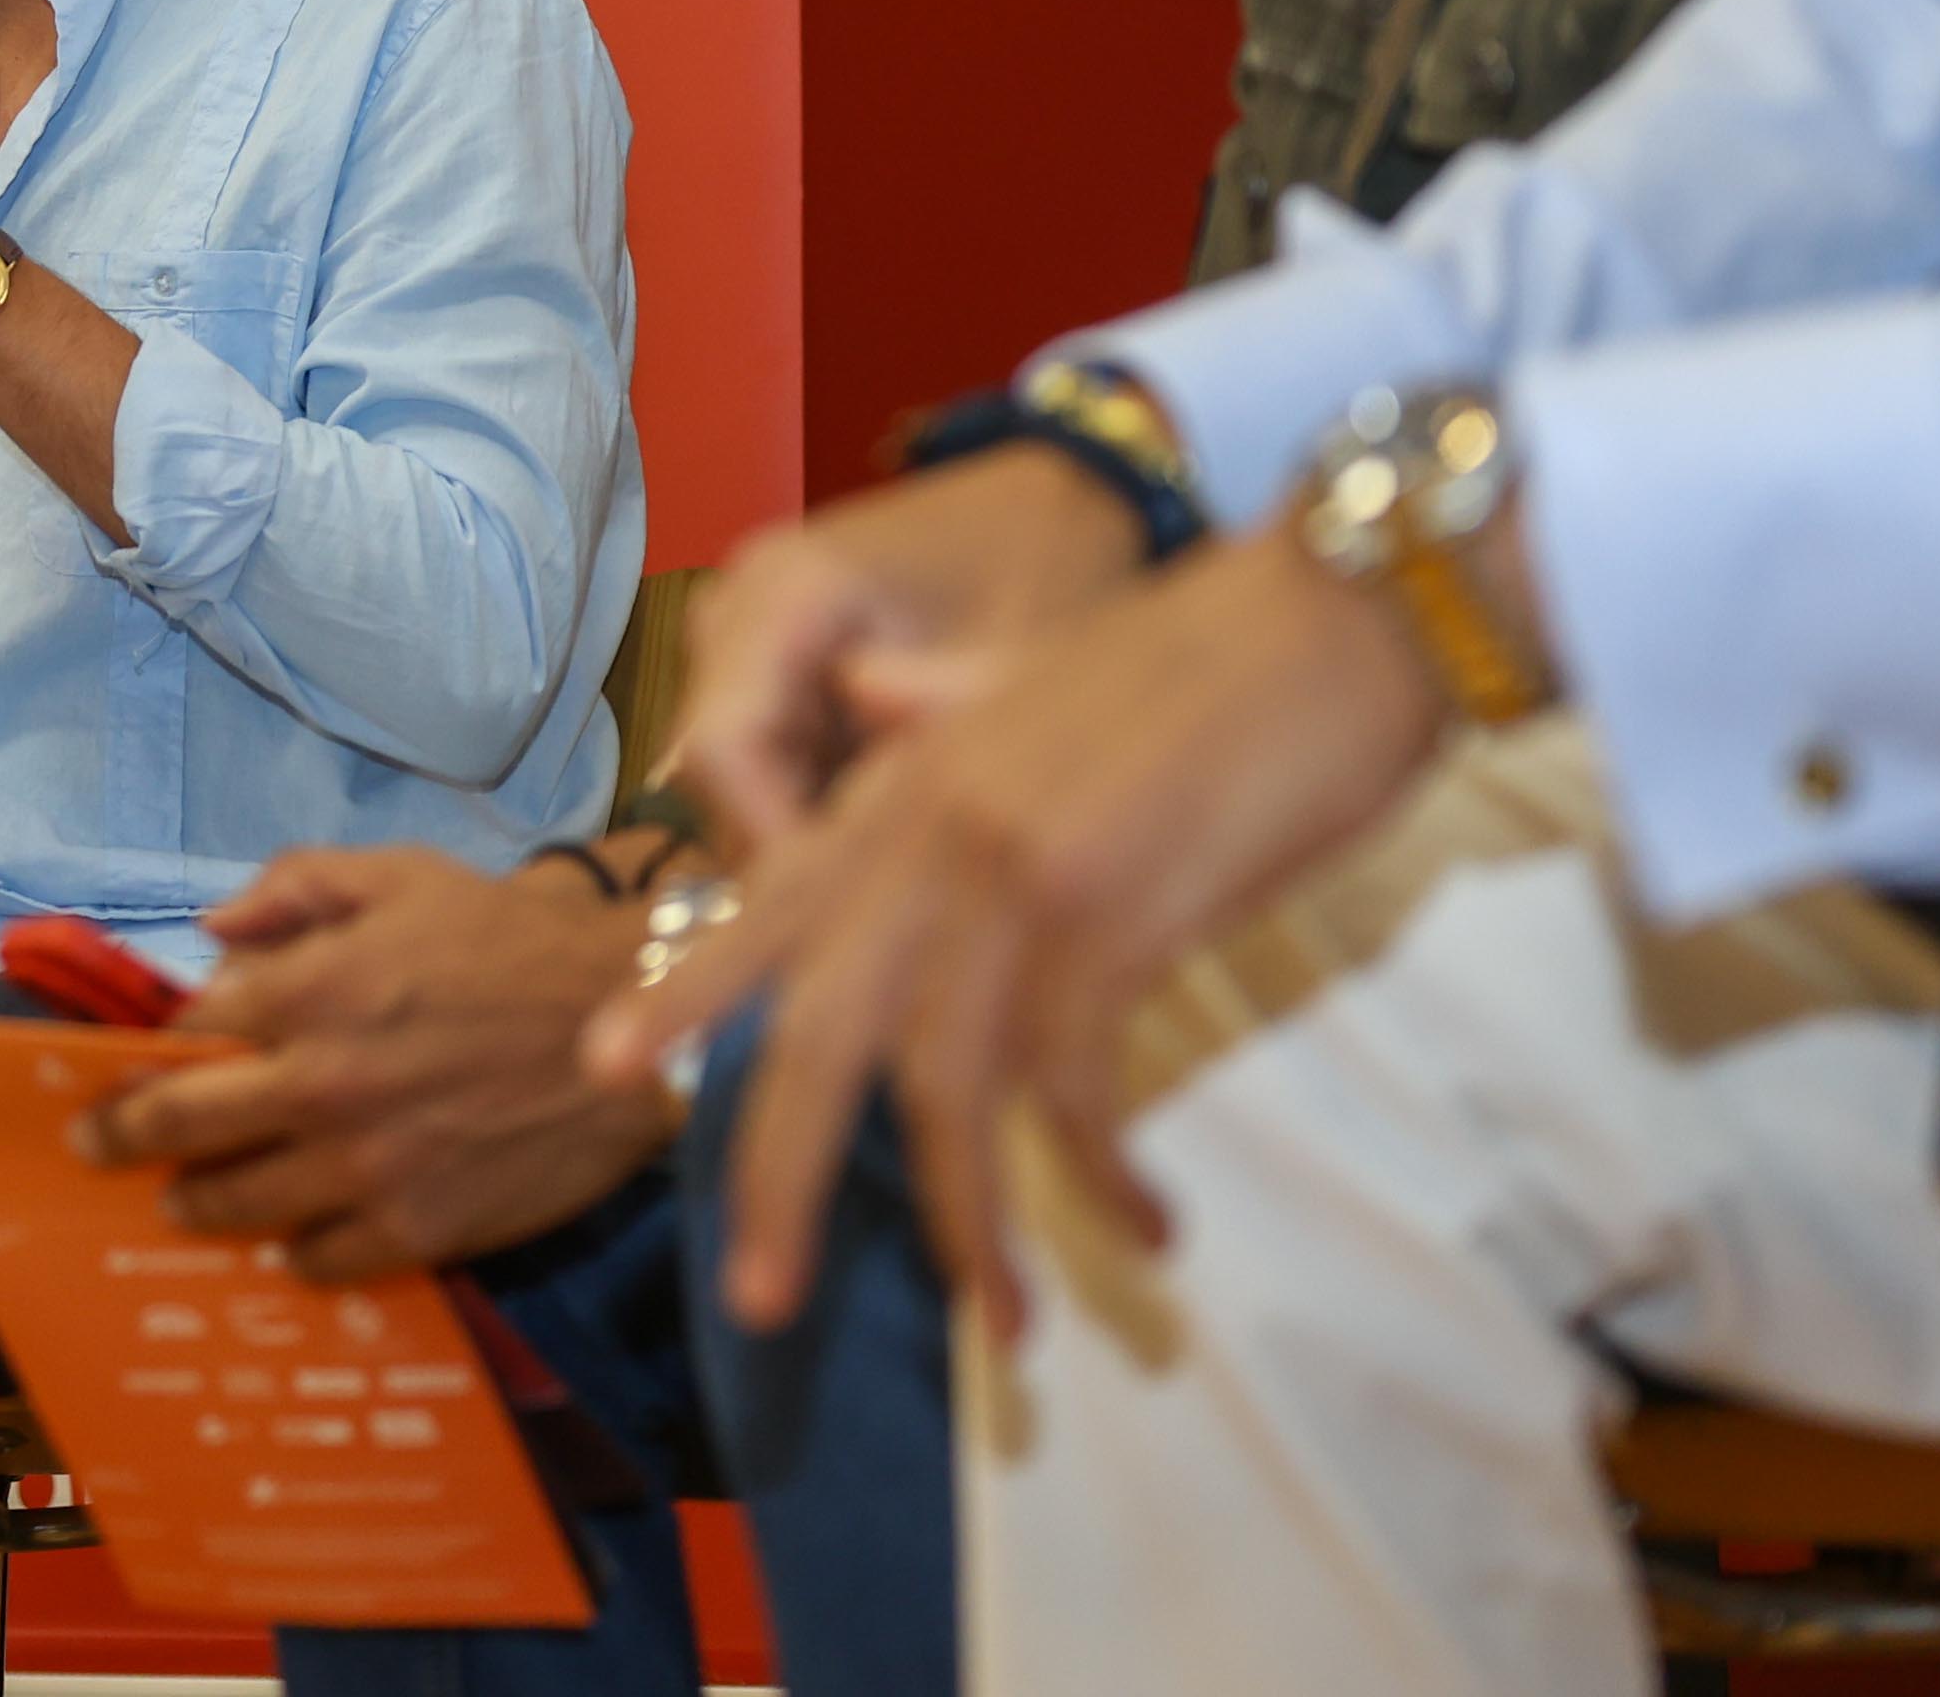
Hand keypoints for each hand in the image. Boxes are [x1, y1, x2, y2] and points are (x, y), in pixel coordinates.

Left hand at [79, 849, 678, 1278]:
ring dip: (196, 1202)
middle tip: (96, 1146)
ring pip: (237, 1203)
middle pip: (181, 1125)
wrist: (634, 1021)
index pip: (188, 1029)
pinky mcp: (416, 1226)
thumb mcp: (400, 875)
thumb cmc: (513, 938)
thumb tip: (212, 930)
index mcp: (308, 987)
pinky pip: (321, 1259)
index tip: (132, 1063)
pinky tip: (286, 1239)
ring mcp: (364, 1164)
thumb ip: (295, 888)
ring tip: (180, 1203)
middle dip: (122, 1135)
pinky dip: (293, 1251)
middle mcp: (318, 1082)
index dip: (155, 1047)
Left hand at [586, 532, 1450, 1350]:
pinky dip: (1100, 1178)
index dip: (685, 990)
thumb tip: (866, 700)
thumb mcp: (1037, 687)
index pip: (766, 902)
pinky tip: (1144, 1227)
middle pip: (815, 1032)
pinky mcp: (1108, 913)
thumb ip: (944, 718)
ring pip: (943, 1089)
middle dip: (776, 1176)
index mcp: (903, 781)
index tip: (607, 1070)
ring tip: (1004, 1323)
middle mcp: (927, 830)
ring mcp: (1009, 871)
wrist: (1333, 615)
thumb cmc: (1206, 660)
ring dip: (970, 1225)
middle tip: (757, 1298)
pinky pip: (1073, 1087)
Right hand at [665, 455, 1149, 861]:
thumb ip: (931, 760)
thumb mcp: (1015, 674)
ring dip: (805, 823)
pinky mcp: (773, 648)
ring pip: (738, 768)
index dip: (772, 843)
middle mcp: (740, 601)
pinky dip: (818, 793)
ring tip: (902, 870)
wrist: (1072, 490)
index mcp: (786, 590)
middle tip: (891, 908)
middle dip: (792, 845)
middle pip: (720, 768)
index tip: (854, 915)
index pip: (721, 750)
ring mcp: (748, 623)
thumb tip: (859, 875)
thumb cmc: (1054, 569)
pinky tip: (895, 824)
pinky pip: (767, 746)